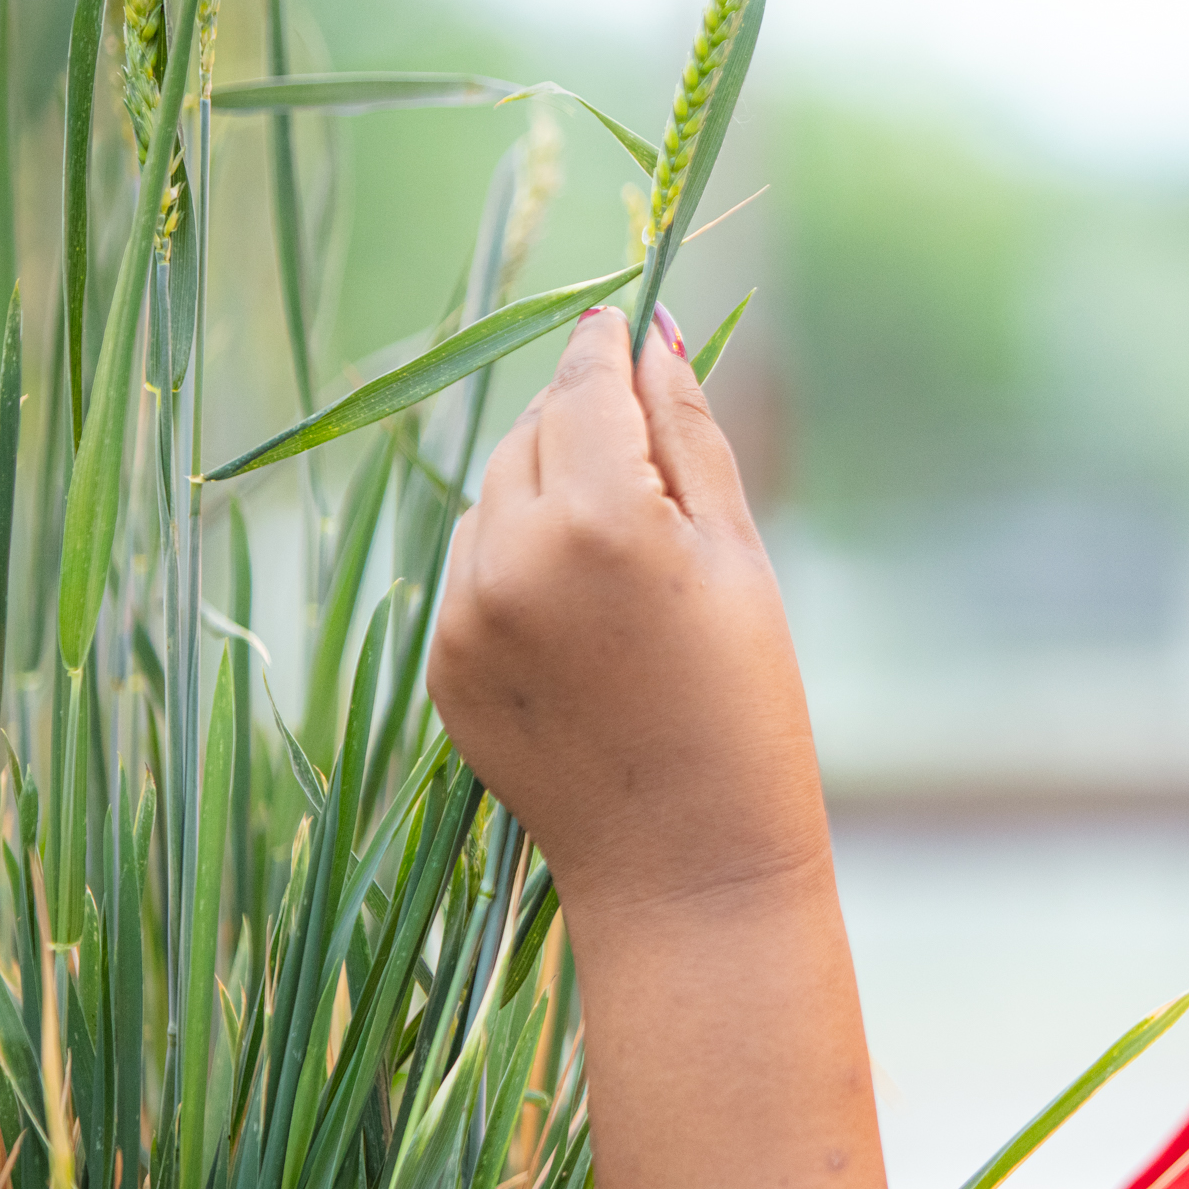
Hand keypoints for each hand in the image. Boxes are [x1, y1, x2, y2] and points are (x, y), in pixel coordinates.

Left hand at [430, 303, 824, 919]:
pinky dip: (516, 560)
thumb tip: (654, 334)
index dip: (605, 350)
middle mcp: (511, 558)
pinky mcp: (442, 666)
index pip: (583, 386)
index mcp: (600, 520)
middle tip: (647, 459)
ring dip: (543, 490)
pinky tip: (584, 614)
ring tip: (622, 553)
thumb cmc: (746, 706)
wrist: (689, 863)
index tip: (620, 325)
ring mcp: (464, 616)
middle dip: (579, 422)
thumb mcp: (736, 557)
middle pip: (528, 432)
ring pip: (490, 497)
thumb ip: (688, 433)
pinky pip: (471, 570)